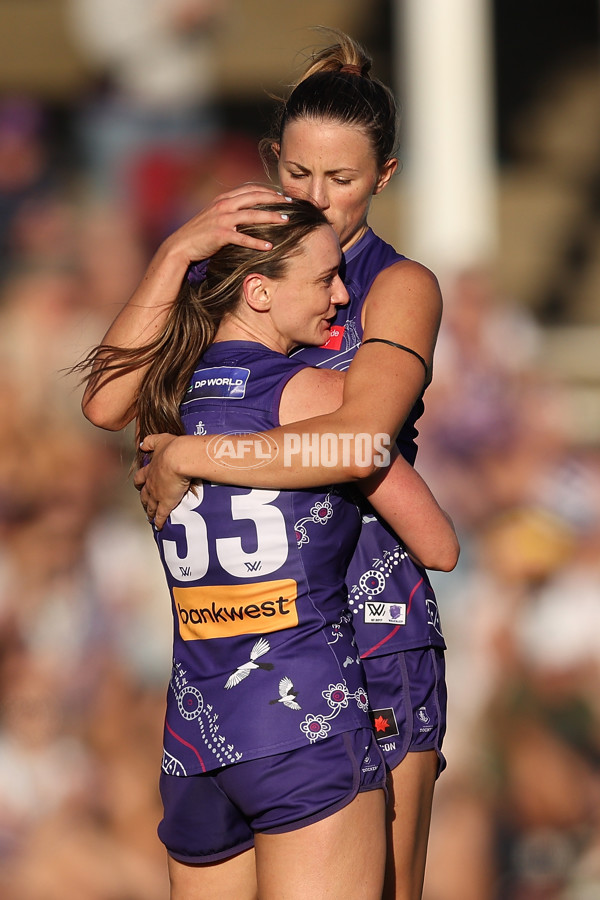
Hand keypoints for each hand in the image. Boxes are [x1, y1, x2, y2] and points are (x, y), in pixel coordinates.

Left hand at [134, 434, 190, 529]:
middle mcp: (151, 484)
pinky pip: (161, 515)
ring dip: (150, 512)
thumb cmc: (173, 449)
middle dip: (144, 500)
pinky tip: (159, 527)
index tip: (140, 485)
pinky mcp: (166, 503)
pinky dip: (159, 522)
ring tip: (150, 517)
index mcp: (150, 470)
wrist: (179, 459)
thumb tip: (143, 444)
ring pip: (151, 506)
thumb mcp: (160, 440)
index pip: (141, 478)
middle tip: (145, 504)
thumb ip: (150, 442)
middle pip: (144, 495)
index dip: (140, 483)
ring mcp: (157, 494)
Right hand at [165, 183, 292, 261]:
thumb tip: (246, 211)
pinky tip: (269, 246)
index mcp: (223, 199)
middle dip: (275, 199)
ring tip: (286, 221)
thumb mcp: (214, 216)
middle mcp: (223, 205)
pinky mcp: (220, 235)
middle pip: (255, 198)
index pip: (250, 189)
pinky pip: (243, 238)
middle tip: (292, 203)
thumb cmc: (199, 234)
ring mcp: (222, 219)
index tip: (283, 195)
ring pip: (252, 215)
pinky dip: (257, 243)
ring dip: (271, 217)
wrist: (181, 246)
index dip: (268, 191)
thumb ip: (229, 210)